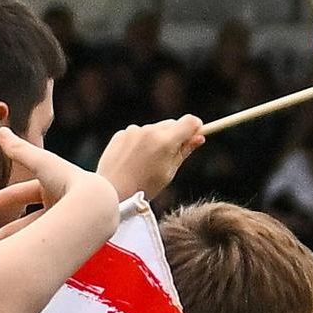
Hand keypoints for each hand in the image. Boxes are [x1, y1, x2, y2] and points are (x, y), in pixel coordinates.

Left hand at [93, 114, 207, 201]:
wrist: (112, 191)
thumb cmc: (144, 186)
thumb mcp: (170, 171)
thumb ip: (185, 151)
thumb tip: (199, 137)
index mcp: (166, 141)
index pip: (190, 121)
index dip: (195, 127)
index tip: (195, 135)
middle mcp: (150, 131)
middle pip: (172, 124)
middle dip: (175, 135)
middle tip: (170, 155)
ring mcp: (133, 131)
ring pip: (154, 128)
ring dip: (156, 138)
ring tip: (147, 161)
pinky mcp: (121, 134)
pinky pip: (137, 133)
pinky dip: (139, 141)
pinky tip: (133, 159)